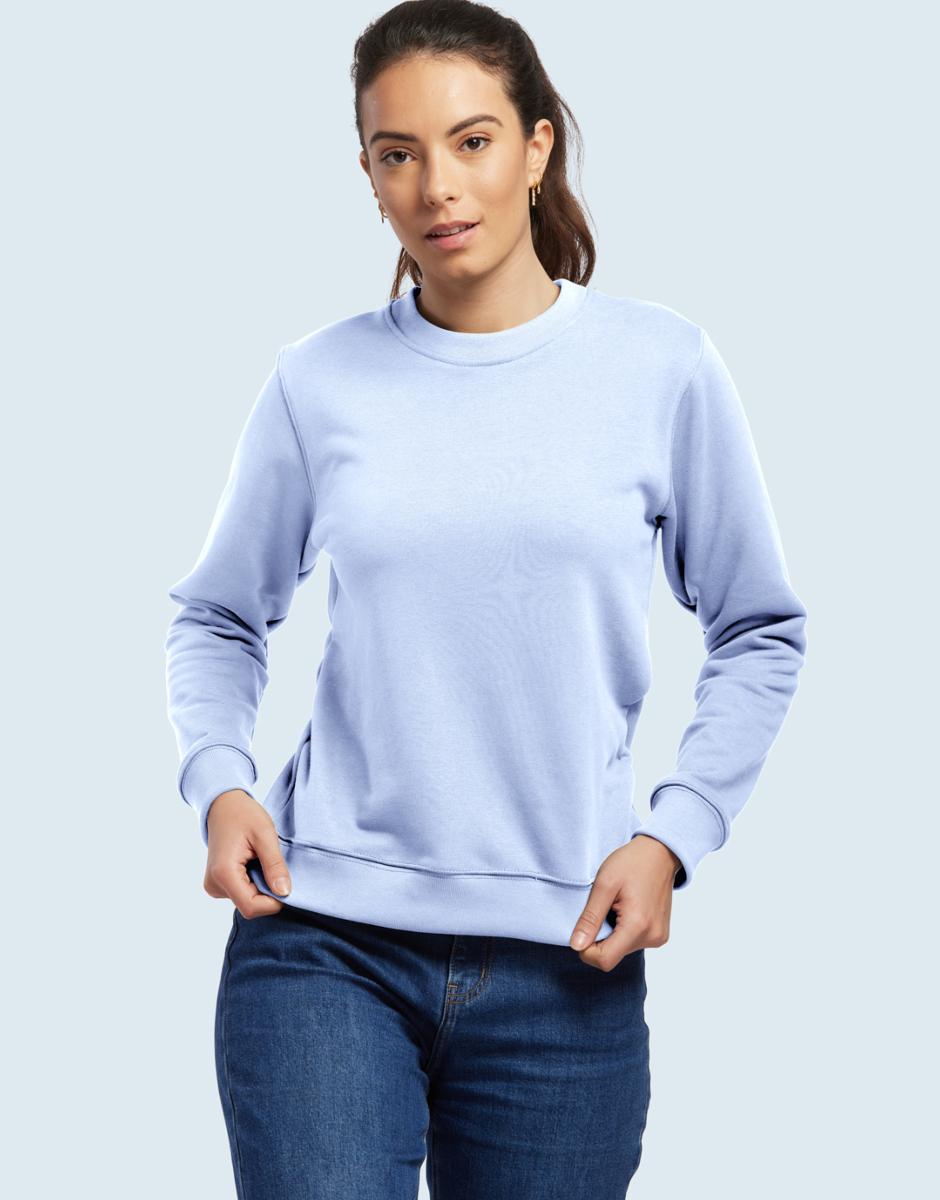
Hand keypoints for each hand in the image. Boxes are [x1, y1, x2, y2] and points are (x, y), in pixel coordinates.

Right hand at [203, 789, 292, 918]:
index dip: (273, 901)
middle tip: (274, 864)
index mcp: (223, 873)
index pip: (251, 907)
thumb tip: (284, 893)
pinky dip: (254, 882)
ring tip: (261, 859)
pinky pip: (242, 893)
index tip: (286, 882)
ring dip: (262, 886)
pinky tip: (254, 863)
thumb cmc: (244, 815)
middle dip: (269, 891)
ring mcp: (214, 886)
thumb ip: (274, 865)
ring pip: (248, 900)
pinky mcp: (218, 884)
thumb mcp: (265, 834)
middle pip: (250, 905)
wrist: (223, 805)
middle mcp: (214, 885)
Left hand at [569, 835, 680, 970]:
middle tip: (602, 908)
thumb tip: (576, 946)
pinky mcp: (660, 935)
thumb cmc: (631, 863)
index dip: (586, 949)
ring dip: (611, 933)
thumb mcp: (604, 884)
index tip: (584, 926)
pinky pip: (632, 942)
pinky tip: (626, 908)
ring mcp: (658, 937)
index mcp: (638, 926)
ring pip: (621, 949)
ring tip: (616, 905)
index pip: (604, 960)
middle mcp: (652, 937)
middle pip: (612, 955)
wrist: (660, 852)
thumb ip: (590, 917)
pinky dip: (623, 930)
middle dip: (599, 938)